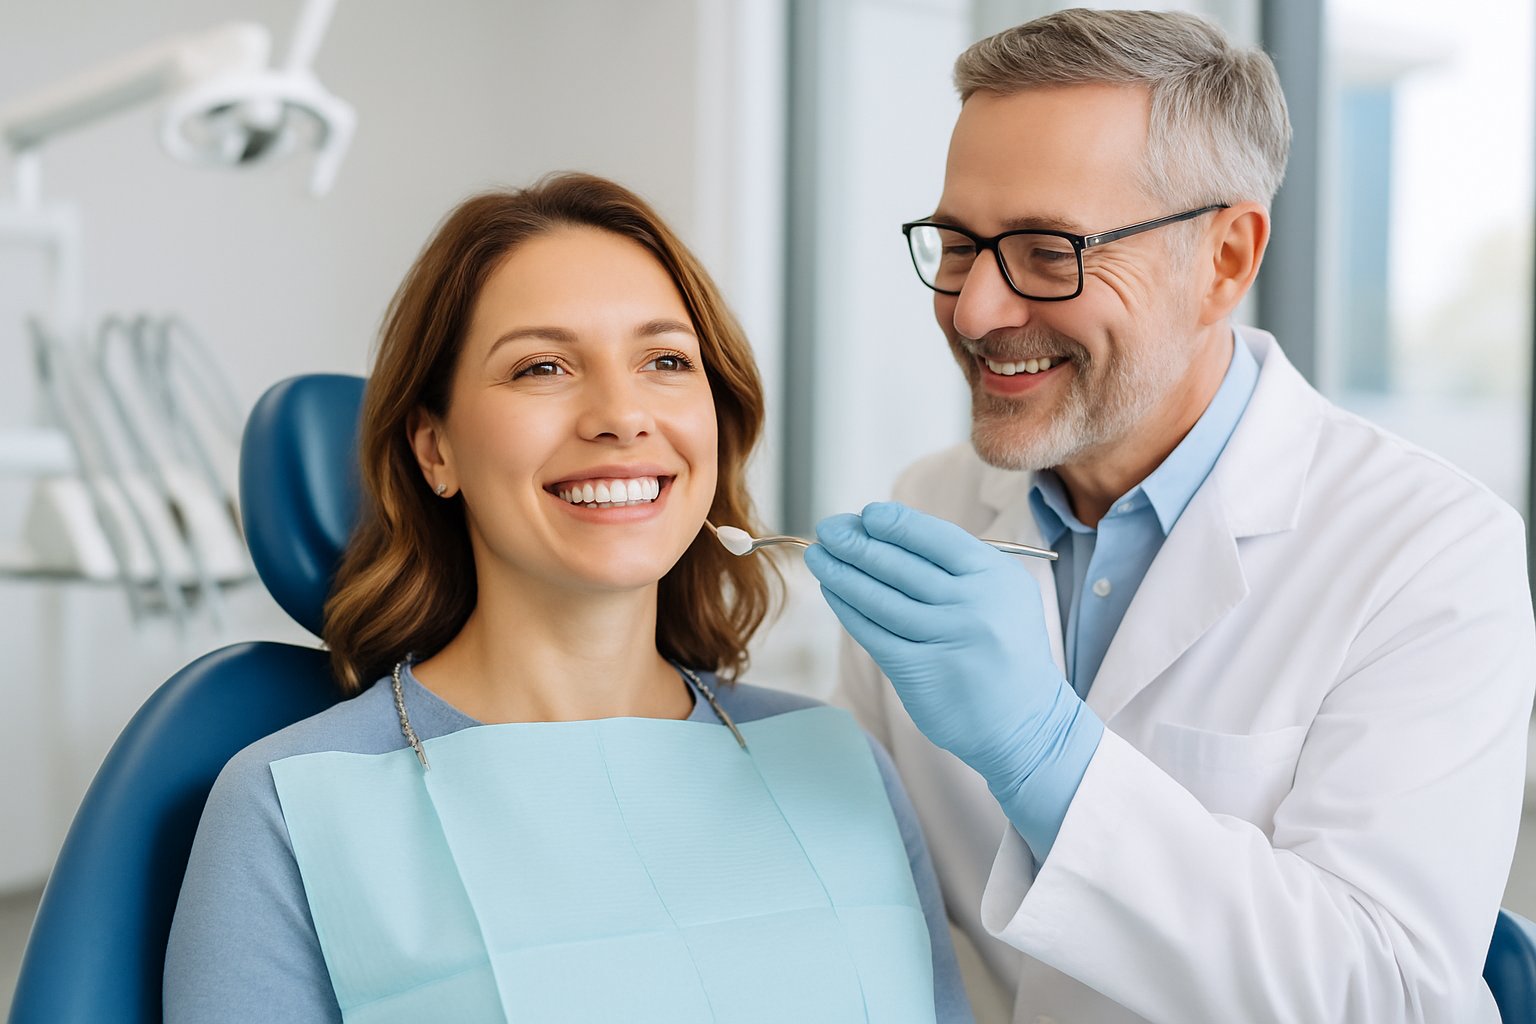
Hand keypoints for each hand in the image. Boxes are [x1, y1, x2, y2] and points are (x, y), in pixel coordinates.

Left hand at [805, 502, 1102, 855]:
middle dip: (857, 543)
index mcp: (996, 576)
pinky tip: (832, 592)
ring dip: (843, 574)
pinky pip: (875, 633)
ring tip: (819, 556)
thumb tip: (887, 533)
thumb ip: (955, 565)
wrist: (1026, 722)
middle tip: (828, 528)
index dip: (895, 523)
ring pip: (881, 599)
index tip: (865, 514)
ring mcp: (947, 640)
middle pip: (901, 566)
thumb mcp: (1001, 593)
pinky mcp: (922, 673)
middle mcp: (974, 605)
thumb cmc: (1003, 646)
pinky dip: (849, 610)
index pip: (936, 538)